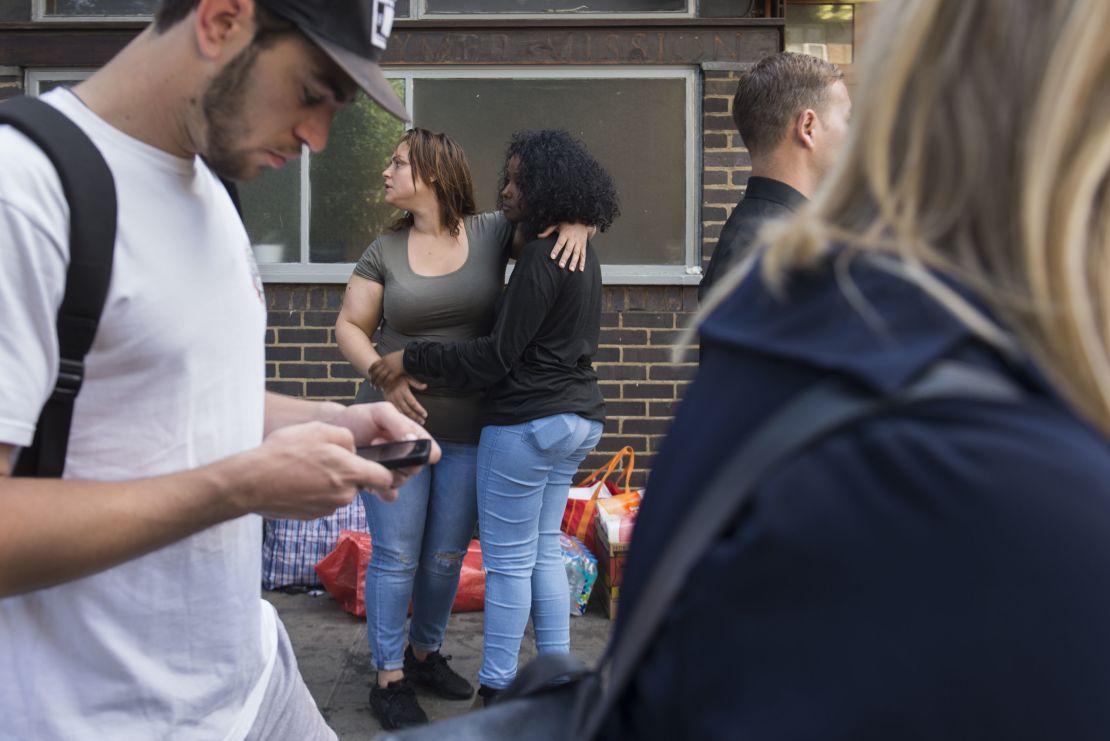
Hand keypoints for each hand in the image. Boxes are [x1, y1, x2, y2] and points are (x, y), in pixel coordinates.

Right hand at [240, 420, 413, 516]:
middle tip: (324, 457)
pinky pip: (321, 500)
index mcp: (350, 473)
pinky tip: (296, 479)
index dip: (387, 470)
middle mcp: (343, 495)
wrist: (251, 483)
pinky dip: (314, 491)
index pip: (385, 478)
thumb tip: (353, 448)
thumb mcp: (319, 431)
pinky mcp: (311, 515)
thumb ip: (346, 438)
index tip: (382, 464)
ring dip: (329, 481)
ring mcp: (327, 508)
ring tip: (304, 467)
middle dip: (348, 472)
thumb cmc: (284, 453)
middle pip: (358, 483)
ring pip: (339, 492)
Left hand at [321, 401, 441, 499]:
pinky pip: (388, 494)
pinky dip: (379, 489)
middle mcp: (405, 456)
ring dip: (384, 471)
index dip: (422, 452)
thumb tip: (415, 442)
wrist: (334, 431)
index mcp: (412, 438)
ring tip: (367, 456)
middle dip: (398, 459)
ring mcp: (391, 471)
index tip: (402, 442)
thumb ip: (399, 423)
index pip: (431, 453)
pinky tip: (366, 476)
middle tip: (376, 443)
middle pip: (416, 470)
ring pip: (400, 482)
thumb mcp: (380, 412)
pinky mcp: (377, 484)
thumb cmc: (358, 418)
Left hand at [370, 351, 413, 389]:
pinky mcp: (395, 373)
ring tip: (375, 388)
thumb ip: (388, 360)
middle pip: (376, 372)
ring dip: (377, 383)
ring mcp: (389, 369)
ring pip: (380, 377)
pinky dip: (385, 384)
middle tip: (371, 384)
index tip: (369, 374)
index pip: (374, 365)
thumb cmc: (403, 356)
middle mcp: (385, 364)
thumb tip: (386, 361)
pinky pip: (387, 380)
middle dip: (372, 379)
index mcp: (384, 359)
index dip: (371, 370)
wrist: (410, 356)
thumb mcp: (393, 355)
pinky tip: (383, 388)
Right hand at [383, 378, 427, 424]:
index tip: (425, 414)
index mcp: (403, 390)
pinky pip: (395, 411)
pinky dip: (401, 416)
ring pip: (401, 412)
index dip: (419, 410)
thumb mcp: (408, 377)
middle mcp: (397, 396)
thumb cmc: (398, 377)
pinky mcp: (388, 402)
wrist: (384, 376)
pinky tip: (406, 420)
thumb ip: (416, 384)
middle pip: (408, 410)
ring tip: (416, 422)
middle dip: (416, 416)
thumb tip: (425, 386)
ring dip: (409, 418)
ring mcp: (392, 400)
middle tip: (422, 421)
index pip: (413, 403)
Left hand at [540, 222, 591, 270]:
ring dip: (574, 262)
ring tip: (571, 269)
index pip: (560, 242)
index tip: (552, 257)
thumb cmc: (567, 223)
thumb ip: (548, 230)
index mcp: (566, 233)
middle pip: (568, 249)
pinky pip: (583, 255)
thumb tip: (539, 236)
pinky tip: (581, 269)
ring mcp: (579, 242)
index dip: (556, 249)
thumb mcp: (558, 224)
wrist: (583, 221)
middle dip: (565, 258)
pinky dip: (583, 262)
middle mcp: (573, 238)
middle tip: (561, 266)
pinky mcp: (584, 246)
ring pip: (576, 253)